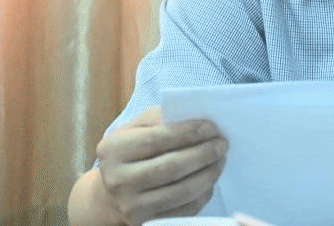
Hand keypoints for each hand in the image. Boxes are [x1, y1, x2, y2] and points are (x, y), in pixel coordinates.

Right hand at [94, 106, 227, 225]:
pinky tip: (210, 179)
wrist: (111, 194)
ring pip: (181, 191)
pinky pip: (184, 210)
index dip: (188, 133)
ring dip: (208, 174)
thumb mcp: (137, 128)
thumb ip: (161, 117)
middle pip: (171, 167)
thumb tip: (197, 118)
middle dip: (203, 154)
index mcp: (113, 150)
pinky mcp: (147, 223)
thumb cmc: (131, 152)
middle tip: (222, 144)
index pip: (157, 139)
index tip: (211, 127)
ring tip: (220, 160)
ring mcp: (132, 206)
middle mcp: (118, 180)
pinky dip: (203, 193)